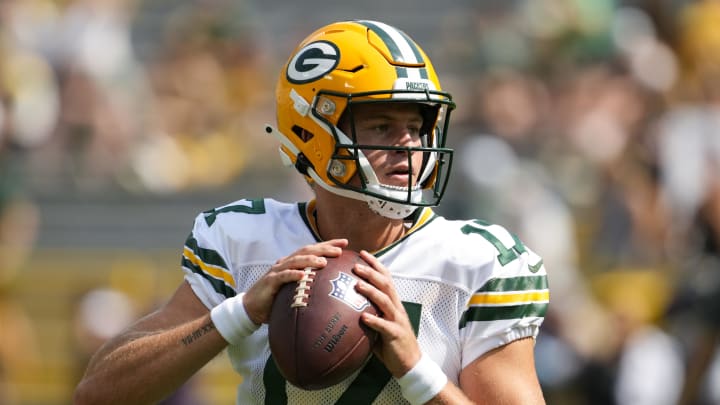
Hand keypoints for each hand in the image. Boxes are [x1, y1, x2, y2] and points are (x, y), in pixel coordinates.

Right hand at [243, 239, 347, 324]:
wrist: (251, 308)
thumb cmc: (276, 300)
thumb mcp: (294, 291)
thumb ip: (308, 288)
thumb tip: (332, 293)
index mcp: (293, 264)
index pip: (313, 250)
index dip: (328, 244)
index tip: (345, 243)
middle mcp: (286, 263)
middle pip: (307, 251)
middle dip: (324, 248)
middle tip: (340, 250)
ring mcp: (277, 271)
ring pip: (295, 261)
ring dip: (310, 260)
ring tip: (323, 261)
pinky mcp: (270, 282)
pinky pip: (282, 276)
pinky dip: (293, 274)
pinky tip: (303, 275)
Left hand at [353, 250, 421, 377]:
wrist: (409, 363)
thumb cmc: (390, 342)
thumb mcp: (380, 323)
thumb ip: (368, 312)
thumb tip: (344, 305)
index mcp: (393, 302)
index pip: (386, 277)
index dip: (375, 264)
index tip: (363, 253)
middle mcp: (396, 307)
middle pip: (385, 284)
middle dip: (371, 272)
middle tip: (355, 265)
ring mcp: (397, 320)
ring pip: (385, 301)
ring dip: (371, 291)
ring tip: (357, 285)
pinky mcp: (395, 334)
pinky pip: (384, 326)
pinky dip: (374, 320)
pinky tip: (363, 317)